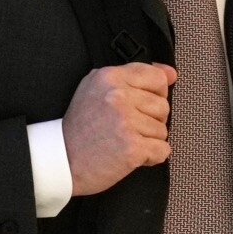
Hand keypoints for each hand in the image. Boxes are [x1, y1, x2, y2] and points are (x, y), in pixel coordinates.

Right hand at [61, 63, 175, 195]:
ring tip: (123, 141)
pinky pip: (162, 150)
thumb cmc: (81, 127)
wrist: (61, 160)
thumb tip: (171, 73)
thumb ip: (135, 77)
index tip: (141, 105)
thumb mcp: (98, 89)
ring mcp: (126, 121)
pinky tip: (130, 155)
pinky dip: (151, 157)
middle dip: (150, 120)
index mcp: (110, 77)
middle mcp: (118, 96)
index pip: (157, 77)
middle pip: (163, 105)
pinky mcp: (132, 147)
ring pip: (163, 130)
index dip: (155, 94)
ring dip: (148, 140)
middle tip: (125, 128)